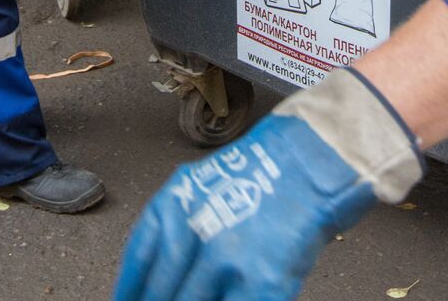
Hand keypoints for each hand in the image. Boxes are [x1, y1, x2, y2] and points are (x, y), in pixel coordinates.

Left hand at [113, 70, 421, 300]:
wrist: (316, 159)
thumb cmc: (268, 168)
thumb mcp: (203, 186)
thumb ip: (178, 227)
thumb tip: (160, 274)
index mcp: (173, 205)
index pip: (138, 263)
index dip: (131, 291)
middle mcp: (193, 232)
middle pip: (161, 292)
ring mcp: (226, 260)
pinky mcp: (261, 282)